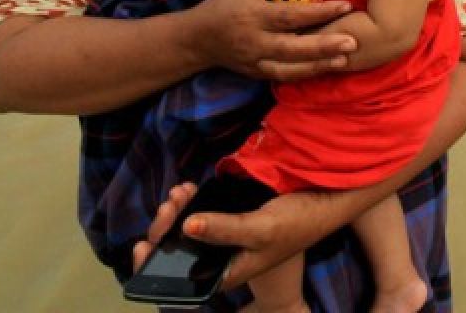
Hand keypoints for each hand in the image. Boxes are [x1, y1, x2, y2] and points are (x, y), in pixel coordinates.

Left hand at [132, 183, 356, 289]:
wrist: (324, 199)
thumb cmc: (295, 223)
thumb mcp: (260, 230)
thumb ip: (225, 229)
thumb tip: (186, 227)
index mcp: (224, 273)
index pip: (180, 278)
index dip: (155, 265)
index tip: (141, 244)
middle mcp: (220, 257)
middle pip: (178, 249)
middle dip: (166, 227)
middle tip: (171, 204)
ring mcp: (224, 235)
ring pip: (186, 228)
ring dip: (177, 211)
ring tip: (180, 192)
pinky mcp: (230, 215)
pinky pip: (200, 211)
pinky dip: (190, 200)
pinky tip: (189, 188)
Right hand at [191, 0, 357, 80]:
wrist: (198, 38)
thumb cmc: (224, 1)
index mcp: (253, 14)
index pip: (290, 15)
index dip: (318, 12)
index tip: (345, 6)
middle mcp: (255, 40)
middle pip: (292, 47)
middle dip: (323, 46)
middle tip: (353, 42)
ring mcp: (255, 60)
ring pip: (289, 68)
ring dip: (318, 66)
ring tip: (345, 59)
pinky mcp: (257, 73)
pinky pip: (284, 77)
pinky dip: (305, 74)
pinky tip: (327, 68)